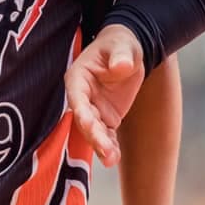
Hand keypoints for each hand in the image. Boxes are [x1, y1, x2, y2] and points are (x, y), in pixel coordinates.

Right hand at [65, 24, 146, 166]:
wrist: (128, 52)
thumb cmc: (121, 45)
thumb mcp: (123, 46)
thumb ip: (121, 56)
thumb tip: (121, 66)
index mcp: (78, 77)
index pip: (76, 97)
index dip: (81, 111)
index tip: (87, 123)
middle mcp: (82, 97)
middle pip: (84, 119)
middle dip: (94, 135)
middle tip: (106, 150)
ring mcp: (93, 110)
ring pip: (94, 132)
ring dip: (101, 146)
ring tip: (111, 159)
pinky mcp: (105, 118)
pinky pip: (106, 135)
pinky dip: (110, 147)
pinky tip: (115, 157)